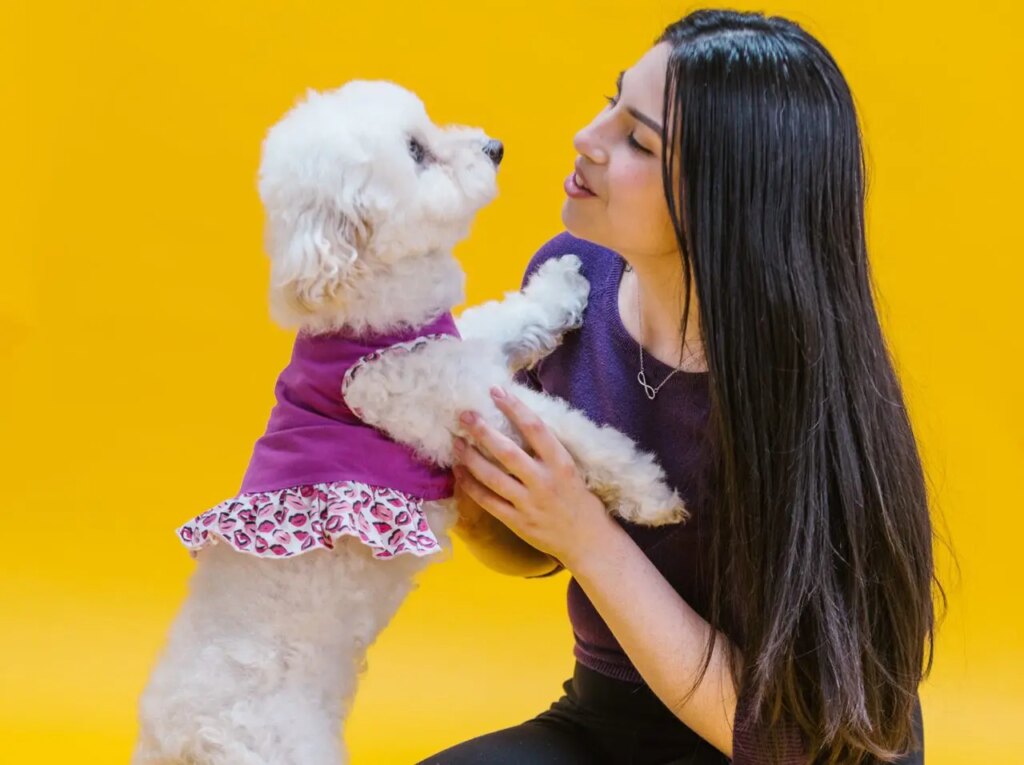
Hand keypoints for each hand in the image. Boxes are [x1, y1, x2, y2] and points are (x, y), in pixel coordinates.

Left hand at [452, 385, 615, 568]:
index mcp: (561, 464)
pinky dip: (470, 486)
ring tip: (456, 441)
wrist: (588, 542)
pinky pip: (488, 501)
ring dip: (470, 457)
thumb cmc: (580, 500)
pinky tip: (459, 471)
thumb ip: (548, 450)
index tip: (497, 391)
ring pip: (492, 477)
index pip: (535, 429)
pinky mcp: (517, 522)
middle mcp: (544, 481)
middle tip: (465, 414)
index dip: (514, 408)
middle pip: (507, 452)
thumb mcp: (572, 469)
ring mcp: (528, 503)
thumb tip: (521, 419)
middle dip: (483, 431)